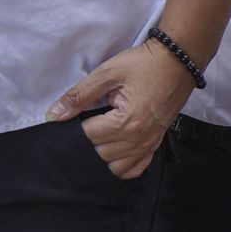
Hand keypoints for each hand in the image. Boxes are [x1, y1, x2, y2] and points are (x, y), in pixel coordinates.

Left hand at [47, 41, 193, 178]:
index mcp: (126, 121)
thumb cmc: (142, 65)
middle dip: (84, 144)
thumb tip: (53, 115)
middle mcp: (139, 138)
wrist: (177, 62)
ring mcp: (150, 144)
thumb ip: (78, 96)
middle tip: (76, 128)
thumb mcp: (107, 74)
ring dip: (101, 158)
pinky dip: (120, 167)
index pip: (88, 137)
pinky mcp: (156, 144)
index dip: (72, 129)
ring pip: (117, 167)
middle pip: (100, 154)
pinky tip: (109, 156)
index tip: (66, 120)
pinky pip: (136, 168)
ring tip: (91, 140)